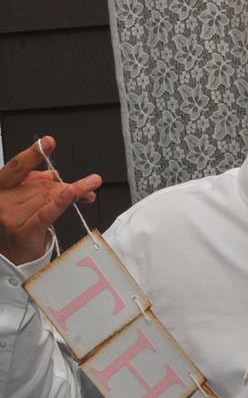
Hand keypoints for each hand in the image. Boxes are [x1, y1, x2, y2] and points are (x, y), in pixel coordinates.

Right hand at [0, 137, 100, 265]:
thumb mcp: (23, 198)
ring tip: (86, 193)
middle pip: (42, 184)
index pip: (17, 167)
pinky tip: (73, 192)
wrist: (11, 255)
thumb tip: (56, 174)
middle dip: (67, 185)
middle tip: (89, 183)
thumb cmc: (18, 223)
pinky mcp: (25, 231)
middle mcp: (1, 201)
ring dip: (71, 195)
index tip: (48, 142)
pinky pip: (48, 212)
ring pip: (49, 197)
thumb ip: (37, 183)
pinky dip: (62, 202)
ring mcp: (11, 217)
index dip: (33, 154)